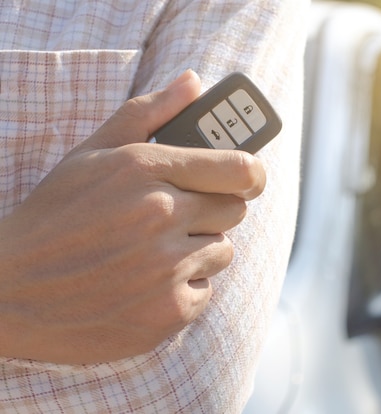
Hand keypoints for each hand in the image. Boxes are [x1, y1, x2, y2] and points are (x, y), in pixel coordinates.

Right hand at [0, 70, 265, 363]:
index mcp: (145, 170)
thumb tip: (193, 82)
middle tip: (177, 216)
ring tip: (152, 252)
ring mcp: (166, 267)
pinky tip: (146, 284)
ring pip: (221, 251)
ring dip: (196, 251)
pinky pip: (204, 290)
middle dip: (211, 211)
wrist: (11, 291)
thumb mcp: (92, 153)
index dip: (251, 174)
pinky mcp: (169, 311)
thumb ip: (148, 112)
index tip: (248, 179)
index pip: (241, 168)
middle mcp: (161, 216)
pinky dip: (182, 288)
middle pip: (234, 210)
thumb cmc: (55, 216)